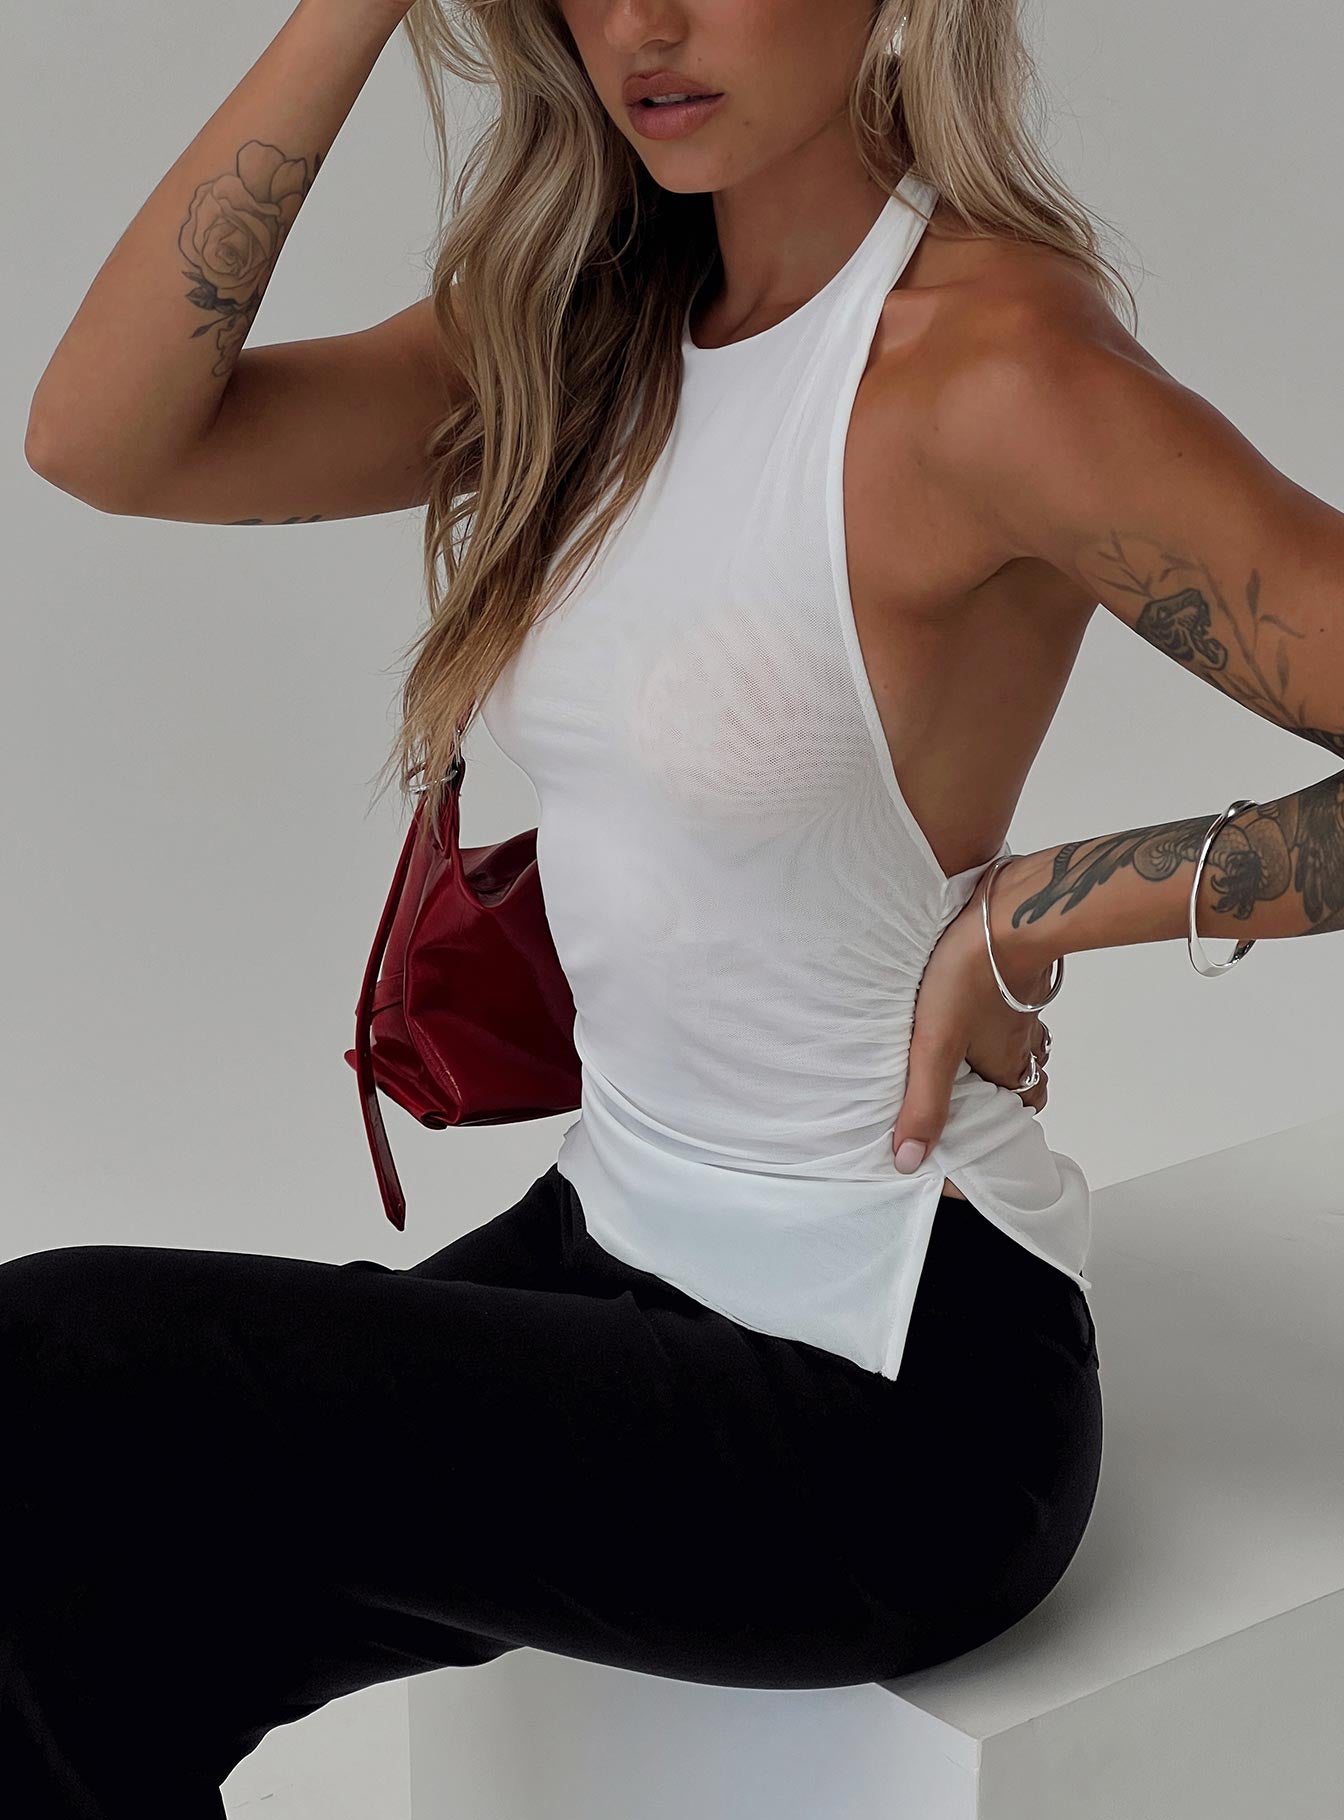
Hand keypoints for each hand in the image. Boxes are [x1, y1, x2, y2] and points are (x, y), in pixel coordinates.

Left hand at [890, 860, 1055, 1175]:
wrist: (1007, 911)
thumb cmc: (971, 977)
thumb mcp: (935, 1048)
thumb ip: (924, 1103)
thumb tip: (910, 1159)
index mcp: (1009, 1065)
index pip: (1023, 1107)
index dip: (1005, 1118)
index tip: (979, 1123)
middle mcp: (1024, 1038)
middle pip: (1025, 1073)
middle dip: (1001, 1083)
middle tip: (966, 1086)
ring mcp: (1024, 1003)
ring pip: (1020, 1035)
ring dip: (997, 1044)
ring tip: (961, 1046)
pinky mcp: (1015, 970)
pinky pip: (1011, 999)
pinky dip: (995, 1008)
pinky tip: (966, 996)